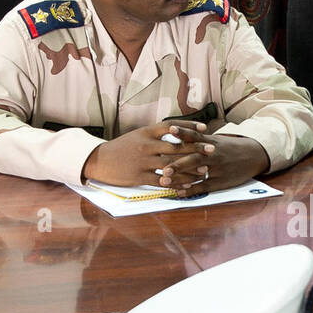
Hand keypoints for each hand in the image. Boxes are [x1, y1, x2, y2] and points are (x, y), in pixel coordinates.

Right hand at [82, 123, 211, 189]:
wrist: (99, 161)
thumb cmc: (120, 148)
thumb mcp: (137, 136)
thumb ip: (155, 134)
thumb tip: (175, 130)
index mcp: (145, 132)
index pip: (171, 126)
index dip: (189, 126)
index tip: (204, 129)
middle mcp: (146, 145)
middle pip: (176, 146)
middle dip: (196, 148)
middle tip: (213, 150)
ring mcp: (143, 161)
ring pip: (172, 166)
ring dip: (190, 169)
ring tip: (205, 171)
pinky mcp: (139, 176)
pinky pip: (162, 181)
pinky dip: (176, 184)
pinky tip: (187, 186)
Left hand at [153, 122, 270, 197]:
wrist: (253, 155)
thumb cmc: (228, 147)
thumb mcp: (214, 139)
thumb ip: (195, 138)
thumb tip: (172, 131)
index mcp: (210, 142)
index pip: (195, 135)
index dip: (183, 132)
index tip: (170, 129)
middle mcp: (213, 154)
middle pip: (194, 158)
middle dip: (178, 164)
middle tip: (163, 170)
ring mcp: (217, 168)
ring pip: (197, 174)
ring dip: (180, 179)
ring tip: (164, 182)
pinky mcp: (221, 181)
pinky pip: (204, 186)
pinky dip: (191, 190)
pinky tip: (179, 192)